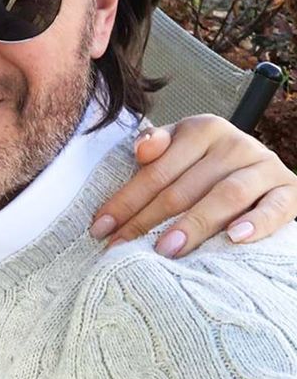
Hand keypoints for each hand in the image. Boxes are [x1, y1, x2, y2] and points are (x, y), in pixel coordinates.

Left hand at [90, 114, 296, 257]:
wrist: (261, 172)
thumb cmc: (207, 166)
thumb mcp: (179, 149)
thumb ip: (156, 147)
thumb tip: (141, 149)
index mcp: (202, 129)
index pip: (155, 170)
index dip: (125, 200)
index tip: (100, 228)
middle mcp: (234, 143)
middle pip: (183, 187)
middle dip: (147, 220)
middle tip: (122, 248)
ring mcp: (264, 166)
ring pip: (225, 196)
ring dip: (194, 224)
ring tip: (166, 249)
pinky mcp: (290, 190)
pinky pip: (275, 208)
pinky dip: (257, 223)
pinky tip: (235, 238)